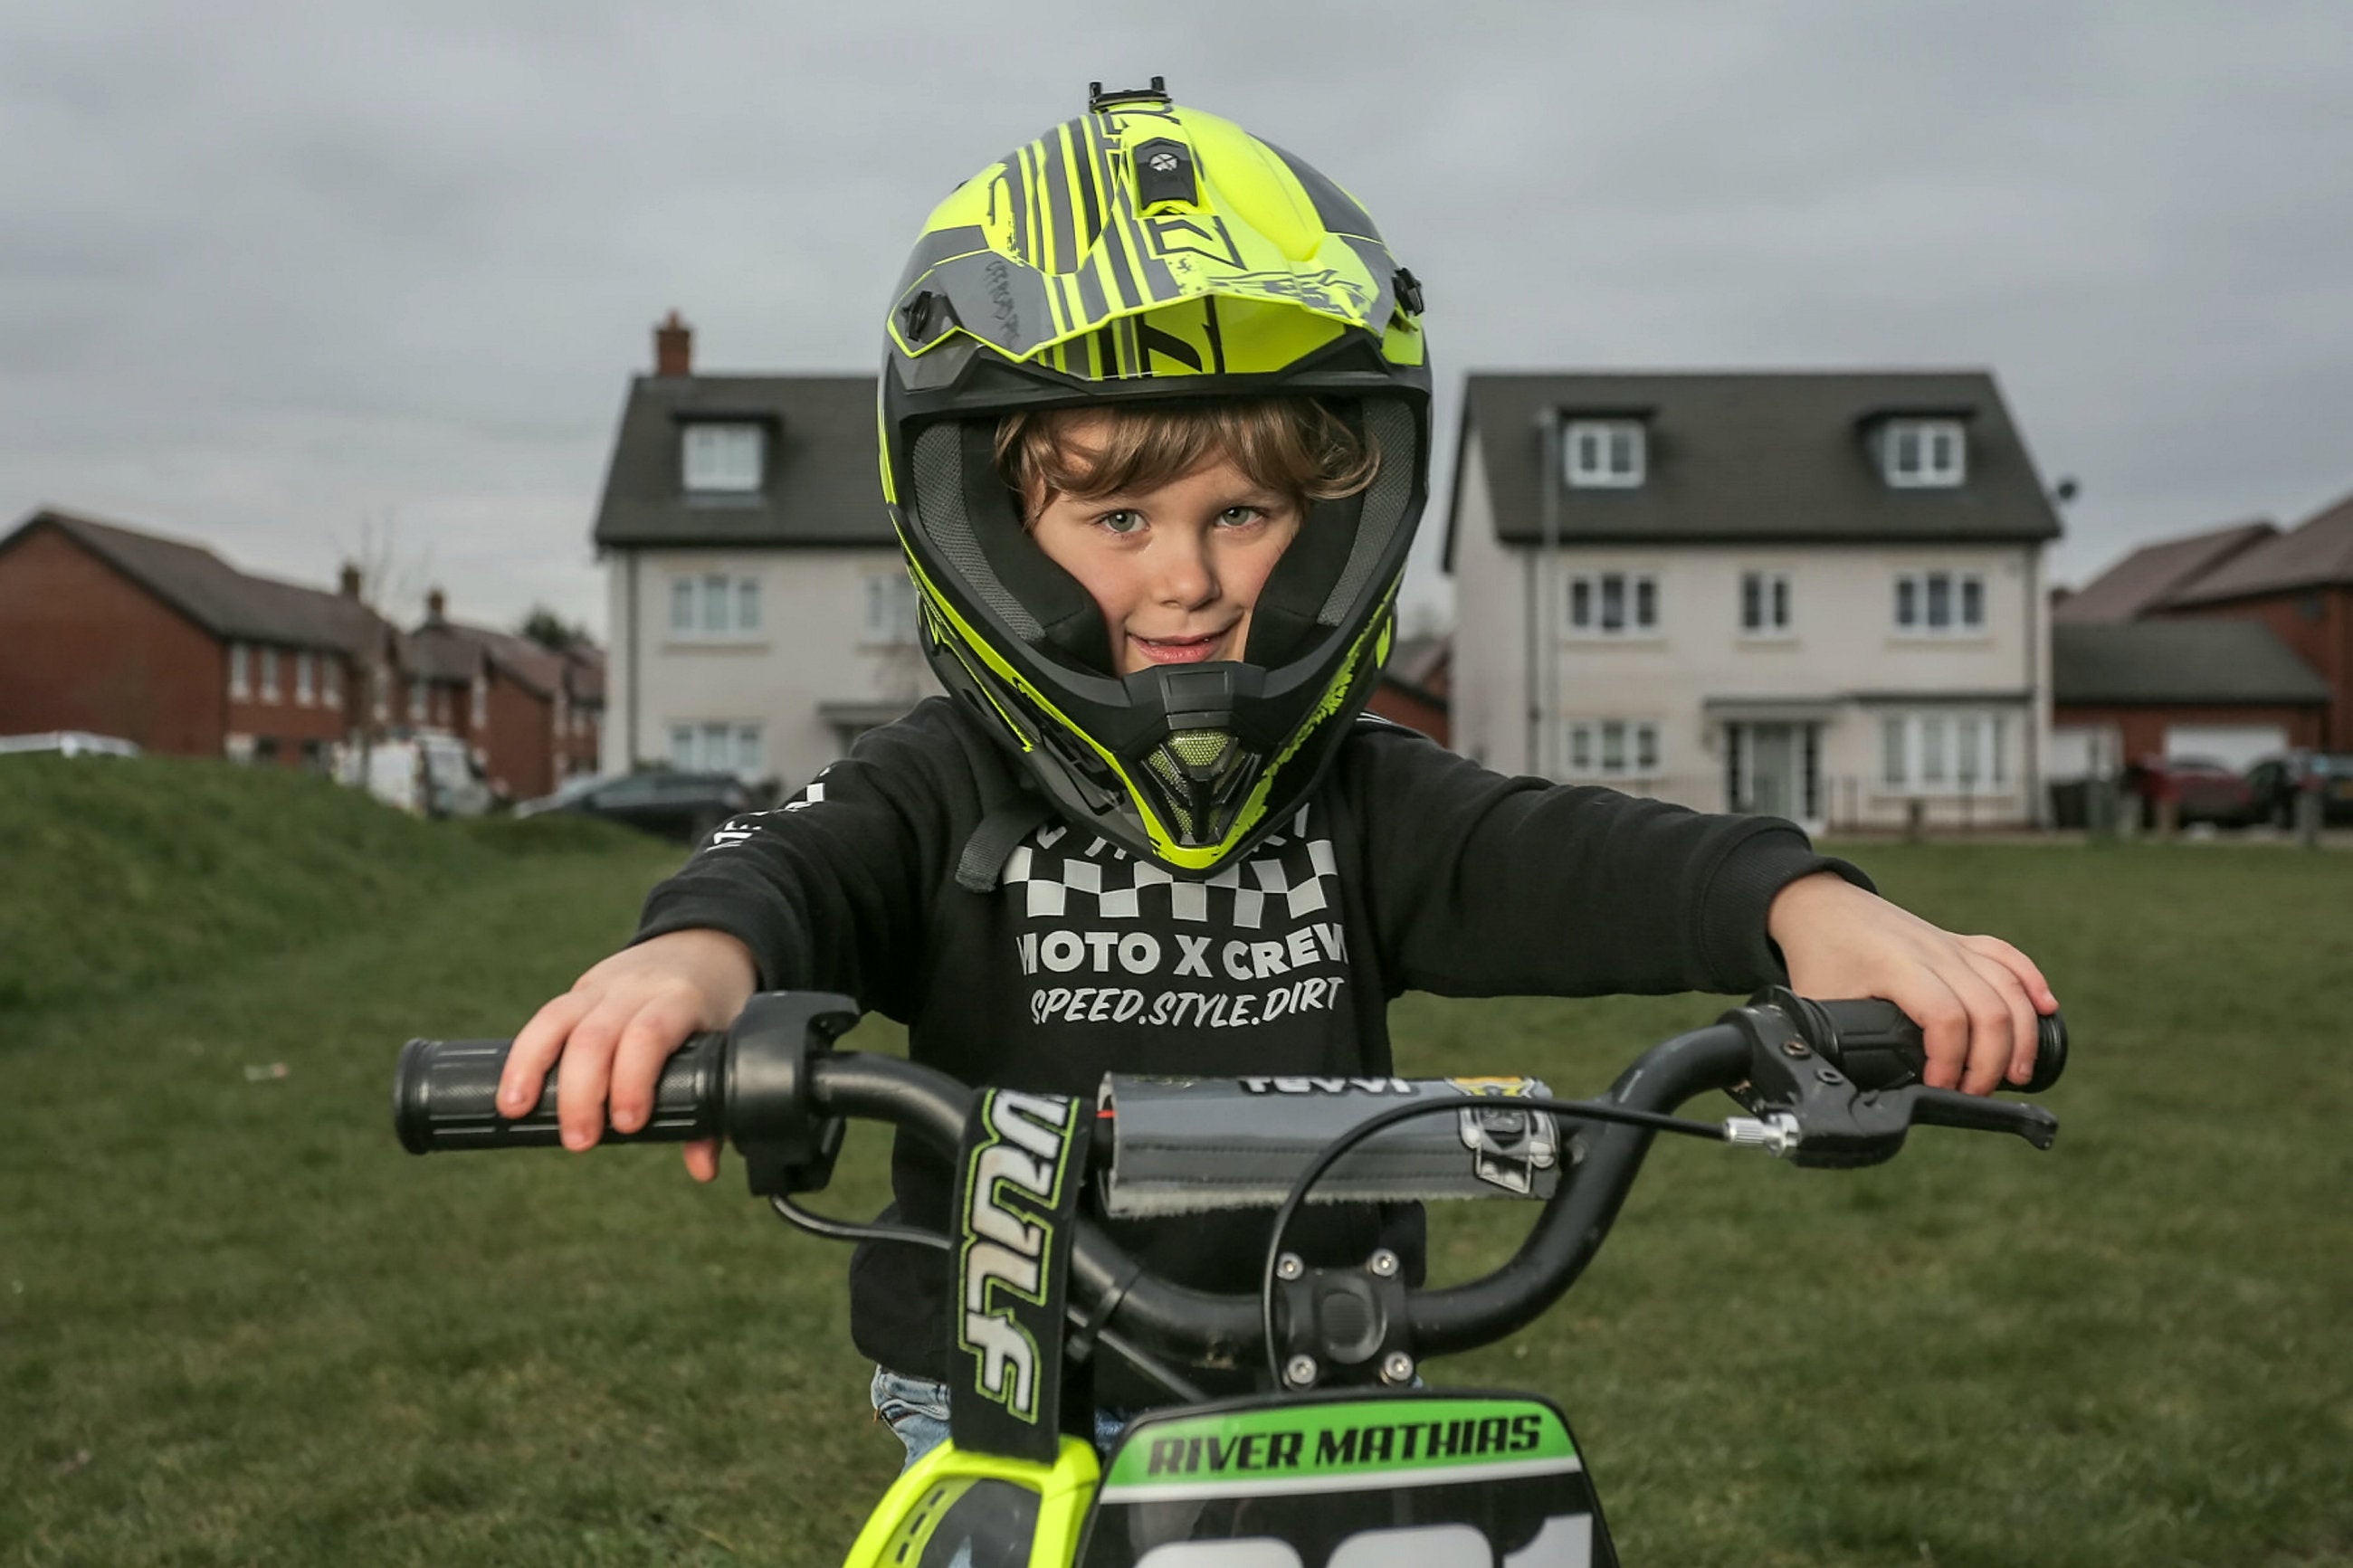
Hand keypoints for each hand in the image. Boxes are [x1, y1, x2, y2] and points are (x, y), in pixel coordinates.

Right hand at [497, 929, 757, 1181]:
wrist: (703, 944)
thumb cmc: (715, 1006)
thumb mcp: (726, 1044)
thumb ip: (713, 1108)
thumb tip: (702, 1168)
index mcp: (679, 1001)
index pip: (649, 1034)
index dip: (633, 1079)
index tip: (628, 1125)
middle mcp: (636, 989)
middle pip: (596, 1035)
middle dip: (581, 1092)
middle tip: (579, 1142)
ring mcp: (603, 986)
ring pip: (557, 1018)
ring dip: (531, 1066)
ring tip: (516, 1110)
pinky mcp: (580, 991)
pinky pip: (545, 1017)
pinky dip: (524, 1054)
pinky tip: (511, 1089)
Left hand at [1766, 872, 2055, 1094]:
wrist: (1819, 904)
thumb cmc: (1818, 954)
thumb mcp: (1819, 1003)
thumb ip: (1839, 1045)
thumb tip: (1856, 1090)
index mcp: (1897, 967)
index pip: (1946, 1019)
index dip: (1951, 1063)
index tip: (1939, 1087)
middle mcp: (1934, 952)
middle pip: (1989, 1009)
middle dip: (1992, 1062)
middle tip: (1976, 1092)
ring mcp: (1951, 944)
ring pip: (2008, 987)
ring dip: (2022, 1035)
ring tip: (2016, 1074)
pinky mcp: (1960, 942)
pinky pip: (2008, 958)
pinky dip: (2032, 984)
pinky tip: (2047, 1009)